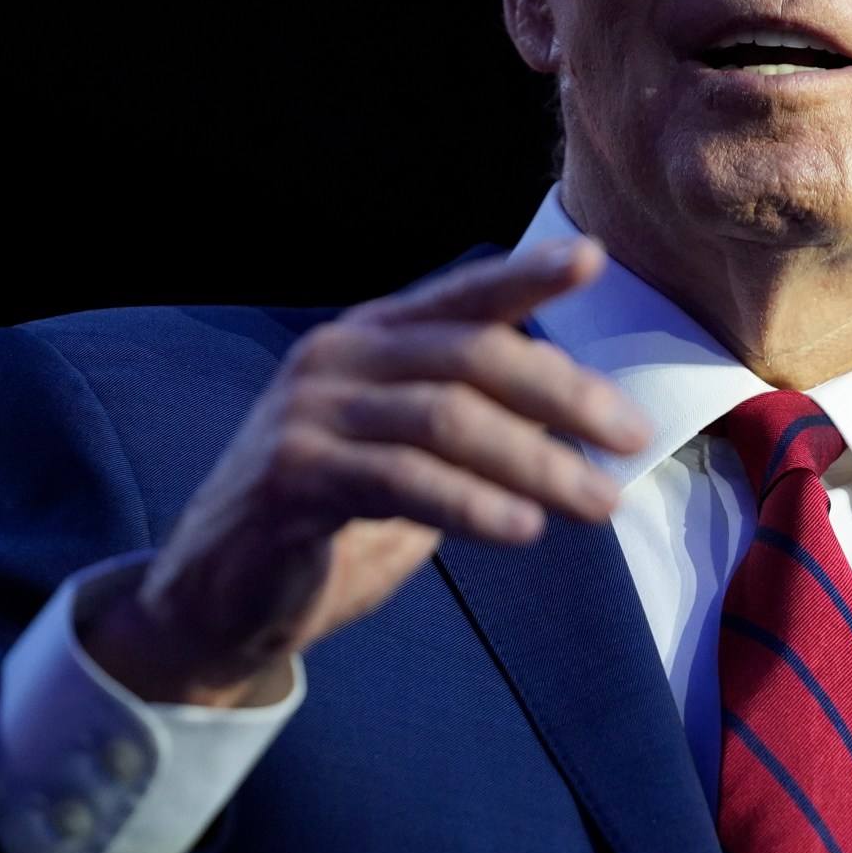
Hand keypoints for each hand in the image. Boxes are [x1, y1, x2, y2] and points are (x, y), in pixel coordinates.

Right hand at [83, 238, 650, 706]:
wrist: (219, 592)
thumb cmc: (332, 513)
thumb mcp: (409, 450)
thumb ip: (474, 414)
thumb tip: (576, 396)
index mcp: (371, 338)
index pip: (461, 296)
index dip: (527, 274)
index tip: (594, 260)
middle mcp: (338, 358)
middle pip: (472, 356)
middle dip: (564, 396)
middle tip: (632, 438)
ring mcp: (309, 413)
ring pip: (448, 420)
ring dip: (538, 464)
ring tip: (600, 504)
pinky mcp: (292, 476)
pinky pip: (402, 482)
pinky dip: (472, 504)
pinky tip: (522, 529)